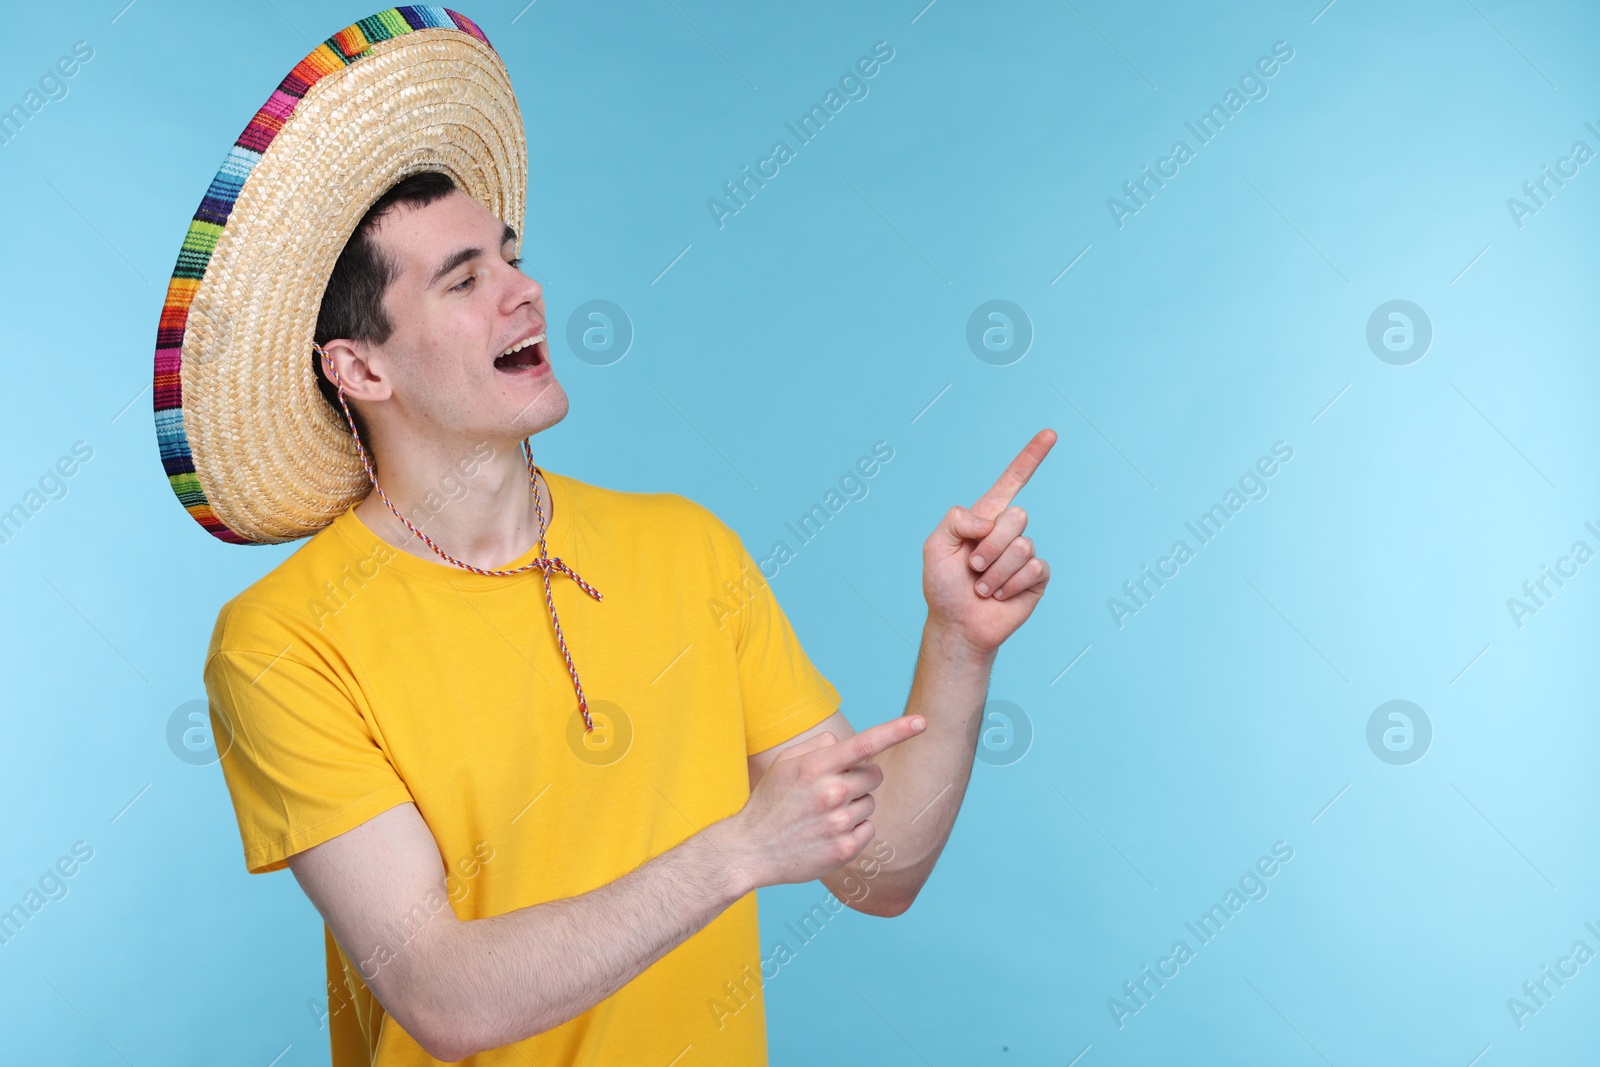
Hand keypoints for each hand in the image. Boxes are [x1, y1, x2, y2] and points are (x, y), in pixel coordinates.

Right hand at [723, 715, 926, 890]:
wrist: (750, 850)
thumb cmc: (770, 803)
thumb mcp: (785, 765)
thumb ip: (817, 748)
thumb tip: (844, 746)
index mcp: (816, 767)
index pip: (864, 744)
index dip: (896, 731)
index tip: (922, 722)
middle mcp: (831, 793)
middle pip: (875, 775)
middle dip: (861, 779)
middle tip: (832, 791)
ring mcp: (839, 823)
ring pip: (871, 803)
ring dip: (855, 806)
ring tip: (824, 816)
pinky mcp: (845, 849)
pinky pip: (869, 829)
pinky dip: (855, 830)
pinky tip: (829, 834)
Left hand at [923, 428, 1056, 653]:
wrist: (957, 625)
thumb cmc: (944, 587)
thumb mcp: (935, 546)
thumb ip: (956, 519)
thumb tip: (991, 520)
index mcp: (985, 518)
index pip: (1012, 481)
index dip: (1031, 457)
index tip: (1050, 434)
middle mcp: (1008, 532)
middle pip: (1016, 516)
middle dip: (990, 545)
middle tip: (973, 567)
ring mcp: (1025, 554)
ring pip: (1022, 546)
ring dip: (996, 572)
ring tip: (982, 586)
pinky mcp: (1037, 577)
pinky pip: (1034, 568)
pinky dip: (1011, 585)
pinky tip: (1000, 595)